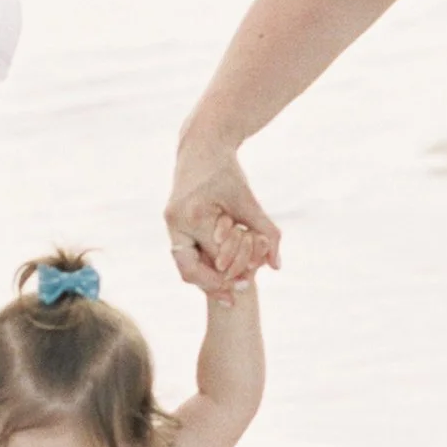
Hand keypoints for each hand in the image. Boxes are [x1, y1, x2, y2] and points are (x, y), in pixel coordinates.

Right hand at [166, 138, 280, 295]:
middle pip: (189, 270)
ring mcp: (170, 222)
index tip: (247, 286)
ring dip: (203, 279)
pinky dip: (198, 264)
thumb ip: (266, 233)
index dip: (232, 274)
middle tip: (232, 300)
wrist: (202, 146)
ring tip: (224, 292)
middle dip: (212, 286)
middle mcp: (176, 221)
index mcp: (195, 215)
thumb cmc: (228, 172)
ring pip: (183, 264)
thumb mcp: (250, 202)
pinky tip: (216, 272)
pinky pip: (182, 252)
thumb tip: (277, 266)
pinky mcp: (171, 221)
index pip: (215, 257)